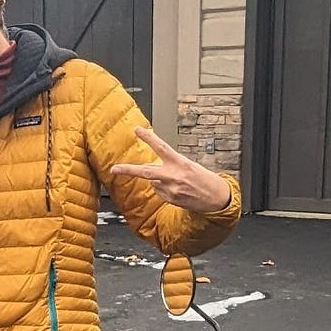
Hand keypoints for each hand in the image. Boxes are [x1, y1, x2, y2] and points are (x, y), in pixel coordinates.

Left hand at [110, 126, 232, 212]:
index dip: (148, 138)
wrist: (215, 198)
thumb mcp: (189, 165)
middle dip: (128, 170)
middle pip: (146, 171)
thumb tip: (153, 167)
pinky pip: (160, 192)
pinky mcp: (170, 199)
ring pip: (154, 182)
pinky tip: (178, 190)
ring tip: (177, 182)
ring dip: (160, 180)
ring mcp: (171, 189)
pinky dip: (165, 190)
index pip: (161, 147)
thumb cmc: (204, 179)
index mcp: (180, 162)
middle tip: (114, 169)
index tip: (137, 130)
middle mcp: (173, 176)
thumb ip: (171, 164)